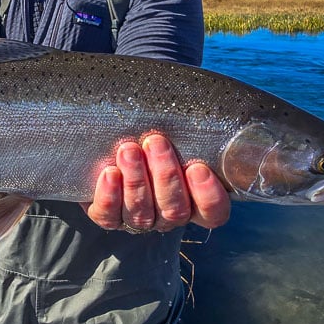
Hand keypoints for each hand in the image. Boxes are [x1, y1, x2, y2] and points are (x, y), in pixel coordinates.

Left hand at [85, 134, 231, 232]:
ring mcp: (140, 219)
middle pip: (175, 209)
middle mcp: (169, 214)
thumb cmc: (154, 138)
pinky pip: (109, 216)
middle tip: (156, 142)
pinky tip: (110, 173)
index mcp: (195, 201)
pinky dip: (110, 195)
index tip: (198, 168)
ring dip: (136, 180)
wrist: (111, 146)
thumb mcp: (175, 133)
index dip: (208, 196)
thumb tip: (197, 103)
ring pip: (142, 212)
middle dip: (165, 175)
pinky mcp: (110, 217)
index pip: (213, 212)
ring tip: (129, 150)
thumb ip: (187, 131)